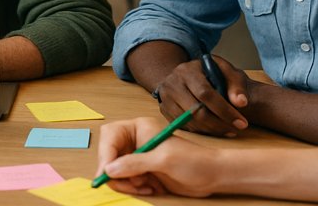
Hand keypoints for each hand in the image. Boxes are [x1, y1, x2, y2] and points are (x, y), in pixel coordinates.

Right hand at [96, 118, 217, 197]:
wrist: (212, 175)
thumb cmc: (193, 160)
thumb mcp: (163, 160)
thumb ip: (135, 163)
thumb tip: (109, 169)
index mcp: (138, 128)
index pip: (110, 137)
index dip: (106, 155)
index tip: (106, 173)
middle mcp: (135, 141)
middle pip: (109, 155)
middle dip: (116, 172)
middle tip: (130, 184)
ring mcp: (137, 157)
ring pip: (115, 171)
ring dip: (127, 183)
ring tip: (145, 186)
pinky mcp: (141, 172)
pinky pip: (125, 181)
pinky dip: (133, 188)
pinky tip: (150, 188)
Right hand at [154, 55, 252, 136]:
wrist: (184, 74)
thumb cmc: (208, 72)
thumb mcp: (225, 70)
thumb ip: (236, 84)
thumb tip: (241, 103)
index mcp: (187, 71)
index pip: (205, 93)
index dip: (224, 110)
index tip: (241, 122)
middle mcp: (172, 84)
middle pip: (195, 111)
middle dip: (219, 124)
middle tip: (236, 129)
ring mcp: (165, 98)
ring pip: (189, 122)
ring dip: (211, 130)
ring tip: (228, 129)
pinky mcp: (164, 110)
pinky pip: (184, 126)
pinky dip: (201, 131)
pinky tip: (214, 128)